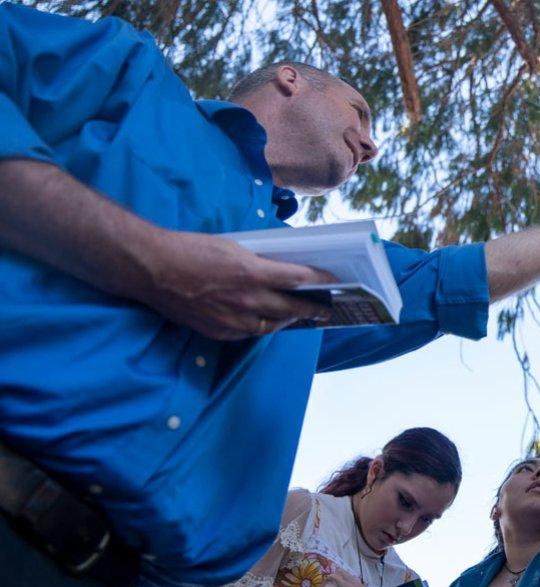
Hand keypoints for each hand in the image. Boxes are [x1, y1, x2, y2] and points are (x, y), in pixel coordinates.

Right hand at [137, 229, 336, 339]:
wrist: (153, 269)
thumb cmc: (190, 250)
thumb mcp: (232, 247)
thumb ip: (258, 262)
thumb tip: (278, 269)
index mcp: (253, 273)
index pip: (297, 278)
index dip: (319, 280)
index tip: (333, 281)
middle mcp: (248, 300)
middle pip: (292, 308)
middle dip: (312, 308)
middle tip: (326, 308)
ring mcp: (234, 320)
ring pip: (273, 324)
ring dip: (287, 319)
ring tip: (297, 314)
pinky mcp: (220, 331)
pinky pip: (250, 332)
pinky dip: (262, 325)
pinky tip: (267, 320)